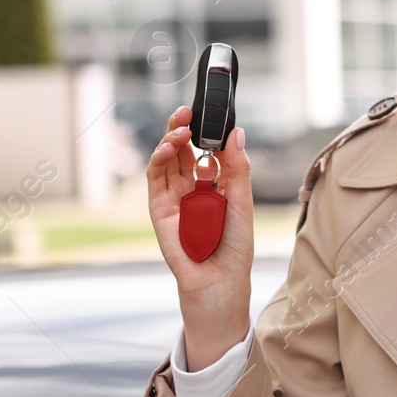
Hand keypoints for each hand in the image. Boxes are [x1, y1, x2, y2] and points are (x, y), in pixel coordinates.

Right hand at [146, 105, 253, 368]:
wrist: (219, 284)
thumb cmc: (234, 249)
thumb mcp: (242, 203)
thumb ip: (238, 169)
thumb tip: (237, 133)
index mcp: (215, 187)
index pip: (207, 152)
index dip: (206, 132)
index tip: (211, 114)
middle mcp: (193, 190)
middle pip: (184, 152)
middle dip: (184, 129)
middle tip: (188, 112)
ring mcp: (174, 199)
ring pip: (167, 162)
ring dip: (171, 141)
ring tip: (180, 127)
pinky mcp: (159, 211)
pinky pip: (155, 181)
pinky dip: (160, 161)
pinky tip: (170, 148)